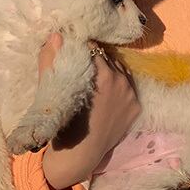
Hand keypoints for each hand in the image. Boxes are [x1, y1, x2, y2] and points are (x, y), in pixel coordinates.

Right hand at [39, 33, 141, 188]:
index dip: (83, 49)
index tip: (75, 51)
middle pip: (108, 58)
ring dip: (108, 71)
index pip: (93, 49)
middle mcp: (123, 82)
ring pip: (119, 71)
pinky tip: (106, 92)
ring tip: (94, 79)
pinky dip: (118, 86)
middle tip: (83, 65)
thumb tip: (57, 35)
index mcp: (104, 74)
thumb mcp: (53, 89)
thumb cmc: (63, 121)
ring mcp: (132, 95)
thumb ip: (52, 60)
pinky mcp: (136, 107)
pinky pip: (128, 87)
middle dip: (95, 59)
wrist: (79, 154)